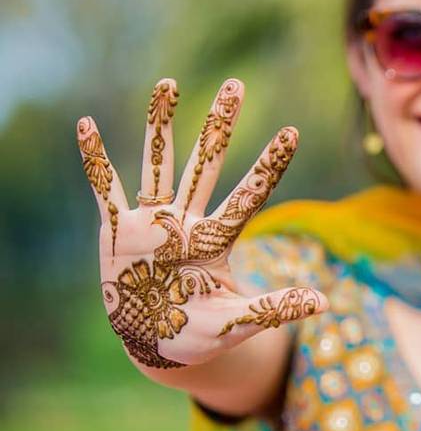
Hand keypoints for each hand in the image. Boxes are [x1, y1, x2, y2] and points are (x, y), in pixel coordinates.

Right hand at [77, 78, 327, 368]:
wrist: (156, 346)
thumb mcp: (238, 322)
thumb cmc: (201, 335)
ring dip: (161, 124)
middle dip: (220, 125)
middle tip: (236, 84)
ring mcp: (153, 223)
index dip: (269, 165)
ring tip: (168, 83)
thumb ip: (274, 308)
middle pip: (208, 163)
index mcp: (217, 240)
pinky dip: (96, 161)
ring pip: (160, 163)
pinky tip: (87, 126)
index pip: (250, 195)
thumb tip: (324, 302)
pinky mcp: (119, 231)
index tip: (293, 132)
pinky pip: (106, 190)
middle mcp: (187, 221)